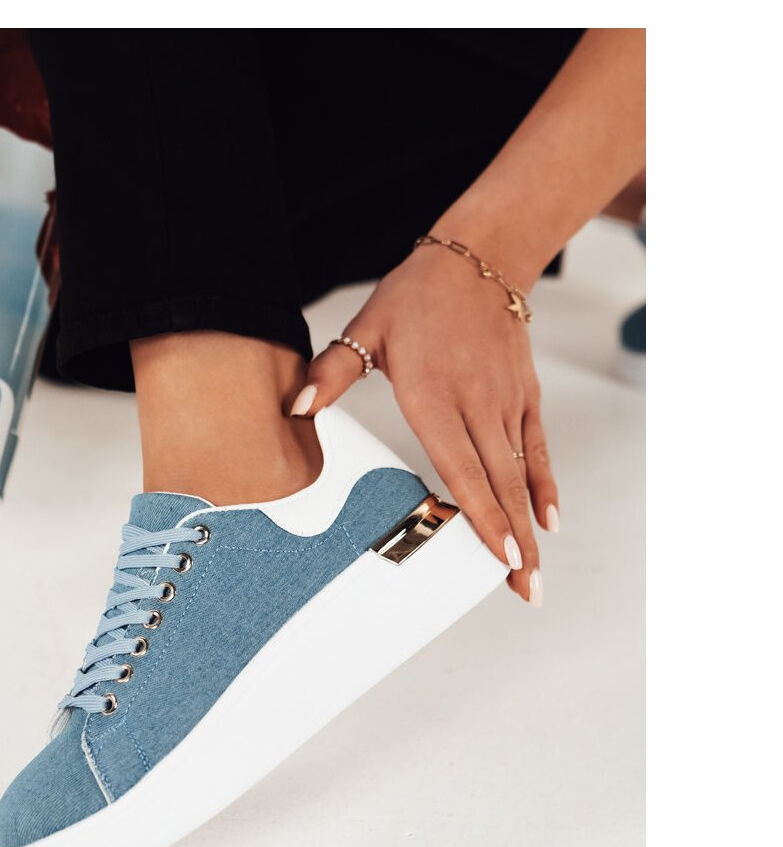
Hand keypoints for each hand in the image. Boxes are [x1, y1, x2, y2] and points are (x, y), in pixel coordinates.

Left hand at [292, 239, 558, 604]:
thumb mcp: (365, 329)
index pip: (461, 467)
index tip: (497, 556)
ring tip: (532, 572)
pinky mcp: (524, 395)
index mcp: (434, 395)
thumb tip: (297, 408)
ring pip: (519, 474)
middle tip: (524, 588)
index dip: (481, 514)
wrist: (477, 258)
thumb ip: (331, 374)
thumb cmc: (416, 297)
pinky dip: (545, 486)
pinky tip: (549, 522)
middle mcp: (476, 404)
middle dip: (512, 541)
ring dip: (528, 526)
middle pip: (498, 484)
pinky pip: (537, 449)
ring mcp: (505, 401)